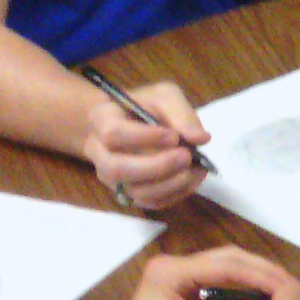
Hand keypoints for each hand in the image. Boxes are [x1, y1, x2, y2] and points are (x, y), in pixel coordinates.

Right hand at [81, 79, 208, 211]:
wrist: (133, 124)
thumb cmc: (147, 106)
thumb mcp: (164, 96)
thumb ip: (181, 114)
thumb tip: (200, 138)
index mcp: (101, 119)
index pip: (113, 133)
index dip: (144, 137)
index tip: (174, 136)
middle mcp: (99, 152)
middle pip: (117, 169)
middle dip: (157, 166)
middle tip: (187, 156)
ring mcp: (112, 177)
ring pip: (134, 191)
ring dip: (170, 184)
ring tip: (195, 169)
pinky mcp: (129, 193)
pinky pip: (149, 202)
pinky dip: (175, 194)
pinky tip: (192, 179)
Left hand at [83, 248, 299, 299]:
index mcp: (170, 272)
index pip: (227, 264)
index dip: (262, 275)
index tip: (290, 289)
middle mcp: (173, 268)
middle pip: (229, 261)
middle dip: (263, 274)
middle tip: (294, 290)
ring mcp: (177, 282)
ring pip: (227, 272)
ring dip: (255, 282)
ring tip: (286, 297)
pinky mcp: (182, 297)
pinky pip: (220, 288)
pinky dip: (242, 295)